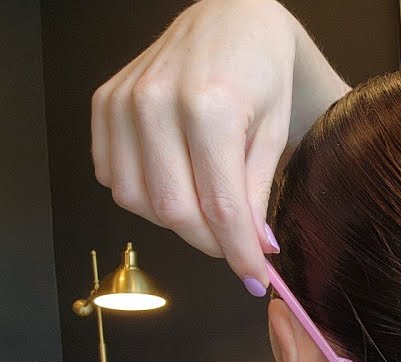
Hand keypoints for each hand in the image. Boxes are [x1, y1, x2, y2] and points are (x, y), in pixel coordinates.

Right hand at [90, 0, 347, 292]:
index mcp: (210, 108)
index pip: (220, 206)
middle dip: (210, 242)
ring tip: (210, 205)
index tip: (255, 278)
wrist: (232, 19)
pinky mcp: (104, 104)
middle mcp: (157, 103)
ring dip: (177, 220)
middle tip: (237, 246)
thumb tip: (253, 249)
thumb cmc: (261, 71)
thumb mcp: (277, 132)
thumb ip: (258, 193)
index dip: (237, 252)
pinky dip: (144, 194)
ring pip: (138, 201)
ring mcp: (123, 102)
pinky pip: (114, 177)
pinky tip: (177, 180)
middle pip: (173, 211)